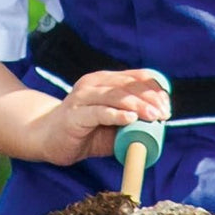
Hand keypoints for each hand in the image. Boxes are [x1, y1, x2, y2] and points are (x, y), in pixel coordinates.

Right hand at [34, 70, 171, 166]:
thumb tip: (158, 124)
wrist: (47, 137)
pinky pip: (99, 112)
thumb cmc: (84, 130)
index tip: (167, 105)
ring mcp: (83, 97)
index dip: (154, 89)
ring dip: (138, 105)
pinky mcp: (75, 114)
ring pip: (115, 96)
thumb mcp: (112, 123)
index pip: (136, 77)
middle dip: (150, 98)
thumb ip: (131, 120)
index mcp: (105, 80)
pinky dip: (117, 114)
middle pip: (128, 85)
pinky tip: (130, 118)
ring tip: (154, 116)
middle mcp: (94, 83)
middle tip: (164, 113)